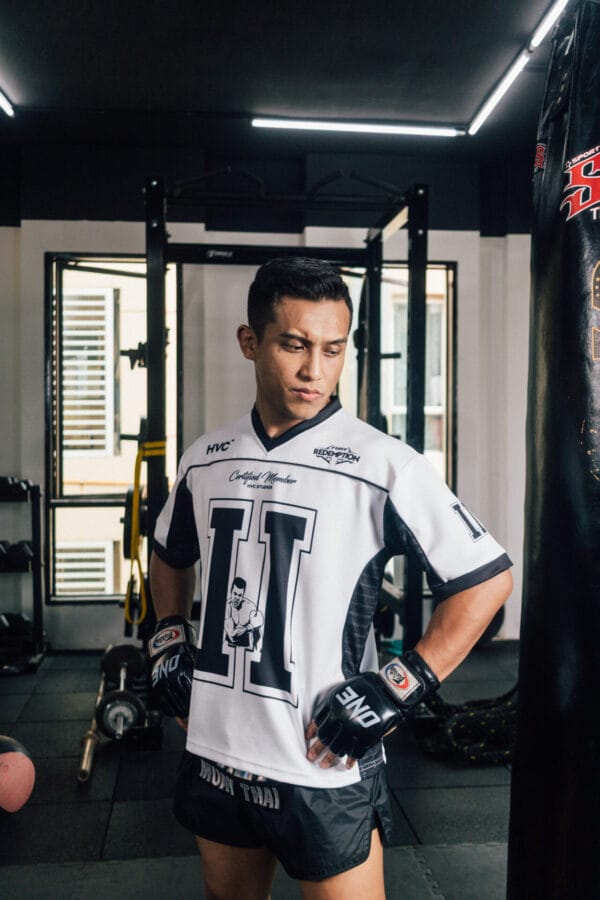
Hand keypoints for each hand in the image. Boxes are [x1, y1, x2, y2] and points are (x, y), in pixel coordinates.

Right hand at [148, 616, 196, 717]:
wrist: (169, 638)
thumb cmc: (186, 649)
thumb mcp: (196, 663)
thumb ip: (200, 680)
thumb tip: (207, 699)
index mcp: (183, 673)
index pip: (192, 698)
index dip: (198, 711)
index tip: (203, 718)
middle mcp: (171, 679)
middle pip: (182, 706)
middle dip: (189, 717)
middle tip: (196, 725)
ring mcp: (162, 682)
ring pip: (172, 708)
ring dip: (180, 716)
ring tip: (187, 724)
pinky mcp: (156, 685)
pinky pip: (163, 704)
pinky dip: (171, 710)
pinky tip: (177, 714)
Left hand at [307, 652, 439, 763]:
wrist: (388, 690)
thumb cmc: (367, 686)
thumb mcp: (344, 690)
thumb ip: (334, 704)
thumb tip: (326, 718)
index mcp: (334, 707)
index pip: (319, 722)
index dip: (312, 731)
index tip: (308, 738)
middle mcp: (341, 720)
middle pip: (325, 738)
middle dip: (317, 749)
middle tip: (311, 757)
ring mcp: (353, 730)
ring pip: (337, 748)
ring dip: (330, 758)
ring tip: (324, 765)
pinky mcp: (366, 738)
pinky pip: (355, 753)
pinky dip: (350, 761)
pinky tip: (347, 766)